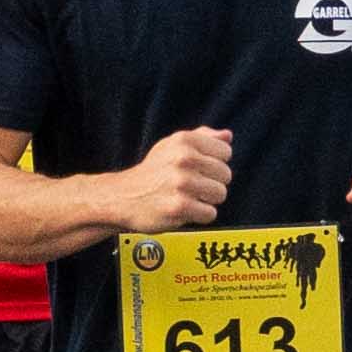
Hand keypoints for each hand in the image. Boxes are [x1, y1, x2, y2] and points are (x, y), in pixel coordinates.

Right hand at [100, 126, 233, 236]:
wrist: (123, 197)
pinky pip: (210, 213)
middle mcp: (184, 159)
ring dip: (207, 200)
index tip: (199, 168)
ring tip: (188, 197)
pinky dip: (199, 216)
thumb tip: (227, 136)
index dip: (215, 163)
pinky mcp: (179, 207)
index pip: (225, 152)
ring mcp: (182, 183)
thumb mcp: (172, 145)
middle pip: (225, 175)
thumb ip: (202, 137)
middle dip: (212, 183)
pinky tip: (183, 209)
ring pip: (220, 194)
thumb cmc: (152, 171)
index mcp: (185, 141)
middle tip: (192, 186)